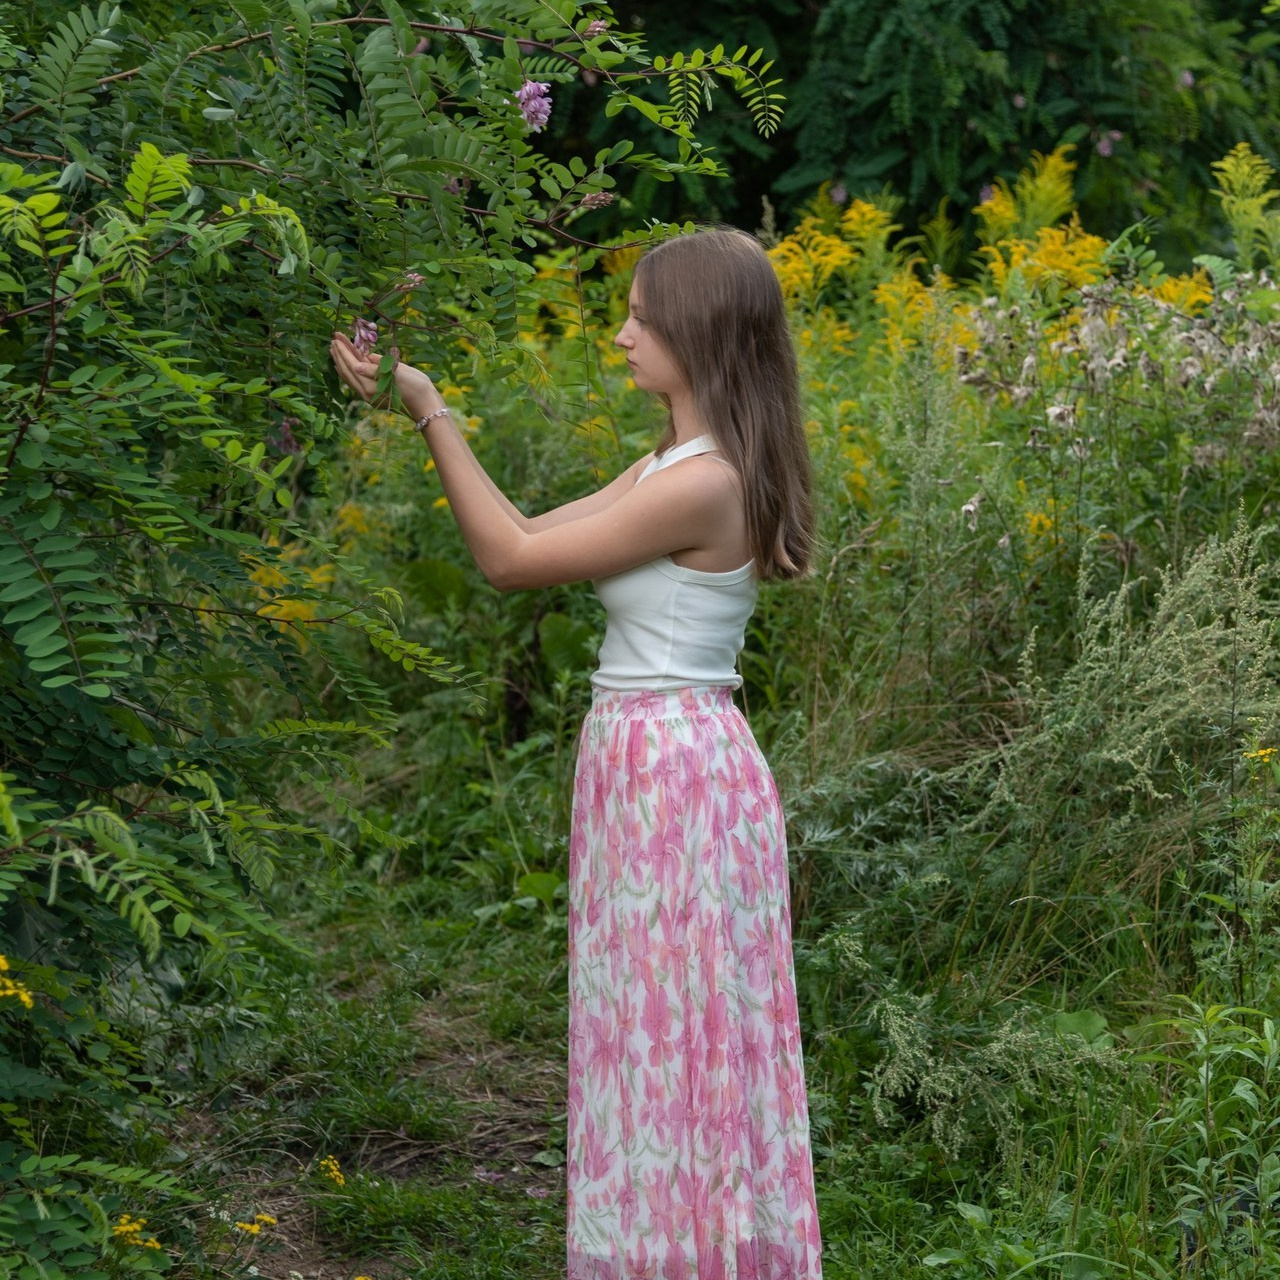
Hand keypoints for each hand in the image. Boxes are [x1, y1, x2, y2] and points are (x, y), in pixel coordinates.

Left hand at [329, 332, 443, 421]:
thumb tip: (356, 364)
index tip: (336, 337)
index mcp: (370, 386)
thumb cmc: (414, 386)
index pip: (352, 365)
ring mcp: (369, 393)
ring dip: (343, 361)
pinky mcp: (374, 392)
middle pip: (347, 370)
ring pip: (351, 375)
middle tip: (333, 339)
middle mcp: (366, 391)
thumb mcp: (396, 373)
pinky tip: (349, 360)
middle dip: (340, 354)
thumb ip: (374, 369)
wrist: (426, 403)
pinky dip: (351, 368)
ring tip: (336, 348)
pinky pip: (358, 378)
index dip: (343, 351)